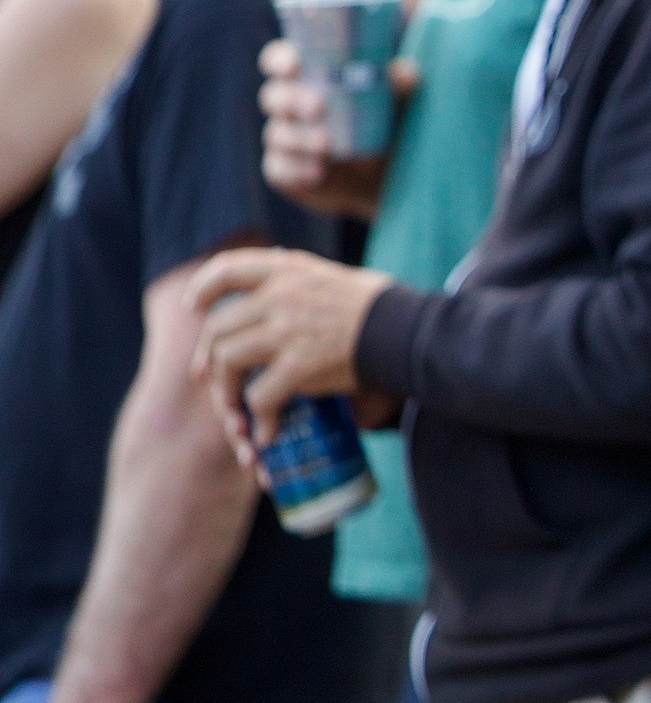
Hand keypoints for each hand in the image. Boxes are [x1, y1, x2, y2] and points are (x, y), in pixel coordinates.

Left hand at [188, 248, 391, 464]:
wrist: (403, 330)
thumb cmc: (376, 305)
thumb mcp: (329, 276)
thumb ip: (296, 284)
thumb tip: (269, 297)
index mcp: (288, 270)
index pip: (227, 270)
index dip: (203, 289)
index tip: (195, 307)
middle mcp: (279, 296)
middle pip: (218, 327)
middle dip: (207, 357)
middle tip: (207, 376)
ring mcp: (285, 332)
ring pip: (227, 362)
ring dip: (226, 391)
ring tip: (236, 410)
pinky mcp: (298, 367)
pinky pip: (258, 396)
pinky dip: (259, 418)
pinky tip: (267, 432)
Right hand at [258, 39, 412, 220]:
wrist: (385, 173)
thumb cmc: (385, 120)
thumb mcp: (396, 100)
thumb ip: (400, 83)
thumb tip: (406, 73)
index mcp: (306, 76)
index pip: (278, 60)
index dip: (280, 60)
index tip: (293, 65)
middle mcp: (287, 105)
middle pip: (273, 96)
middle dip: (292, 100)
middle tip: (319, 107)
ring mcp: (283, 139)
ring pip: (278, 134)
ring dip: (300, 138)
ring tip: (326, 144)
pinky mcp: (284, 171)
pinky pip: (281, 170)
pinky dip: (297, 169)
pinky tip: (317, 172)